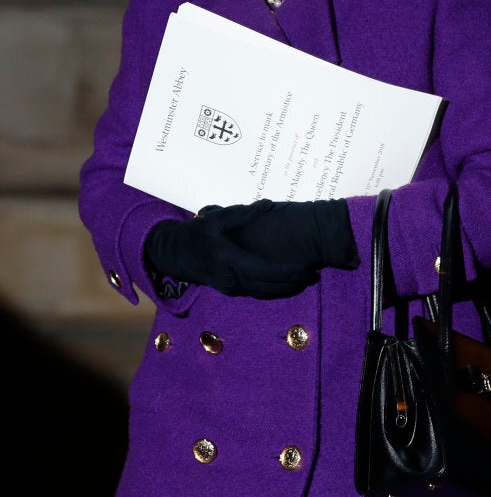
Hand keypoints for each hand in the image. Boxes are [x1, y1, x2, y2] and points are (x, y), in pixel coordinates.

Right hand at [145, 202, 319, 298]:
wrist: (172, 253)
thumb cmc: (195, 233)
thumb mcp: (217, 218)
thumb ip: (244, 213)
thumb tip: (269, 204)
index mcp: (229, 260)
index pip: (265, 272)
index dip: (287, 272)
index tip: (306, 268)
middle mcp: (231, 278)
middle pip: (268, 287)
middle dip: (291, 283)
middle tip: (312, 275)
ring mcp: (229, 286)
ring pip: (262, 292)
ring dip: (283, 288)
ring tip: (304, 279)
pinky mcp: (229, 288)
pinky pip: (255, 291)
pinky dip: (271, 288)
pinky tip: (284, 282)